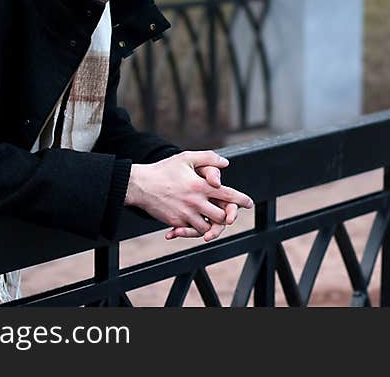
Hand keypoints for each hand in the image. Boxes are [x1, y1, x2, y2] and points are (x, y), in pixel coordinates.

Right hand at [124, 151, 252, 236]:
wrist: (140, 185)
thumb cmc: (164, 169)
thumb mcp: (186, 158)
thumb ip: (208, 158)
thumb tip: (225, 164)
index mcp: (201, 186)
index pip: (228, 195)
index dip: (241, 200)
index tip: (249, 203)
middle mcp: (196, 202)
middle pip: (221, 216)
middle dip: (227, 216)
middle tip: (228, 213)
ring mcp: (186, 214)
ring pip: (208, 227)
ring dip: (212, 225)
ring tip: (212, 220)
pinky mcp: (176, 222)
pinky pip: (191, 231)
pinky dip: (195, 229)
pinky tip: (194, 224)